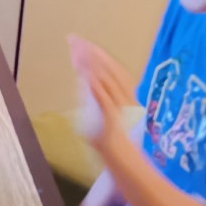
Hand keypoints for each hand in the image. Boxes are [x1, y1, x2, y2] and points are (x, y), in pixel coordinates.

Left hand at [68, 35, 132, 154]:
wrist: (128, 165)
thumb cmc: (119, 149)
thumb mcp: (109, 122)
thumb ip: (102, 106)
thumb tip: (87, 90)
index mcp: (129, 100)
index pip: (116, 72)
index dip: (102, 57)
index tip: (87, 45)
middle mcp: (128, 100)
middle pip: (111, 70)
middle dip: (93, 53)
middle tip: (76, 40)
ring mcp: (122, 108)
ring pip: (108, 79)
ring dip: (93, 63)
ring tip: (79, 49)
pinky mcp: (114, 117)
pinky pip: (104, 97)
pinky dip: (95, 83)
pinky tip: (84, 71)